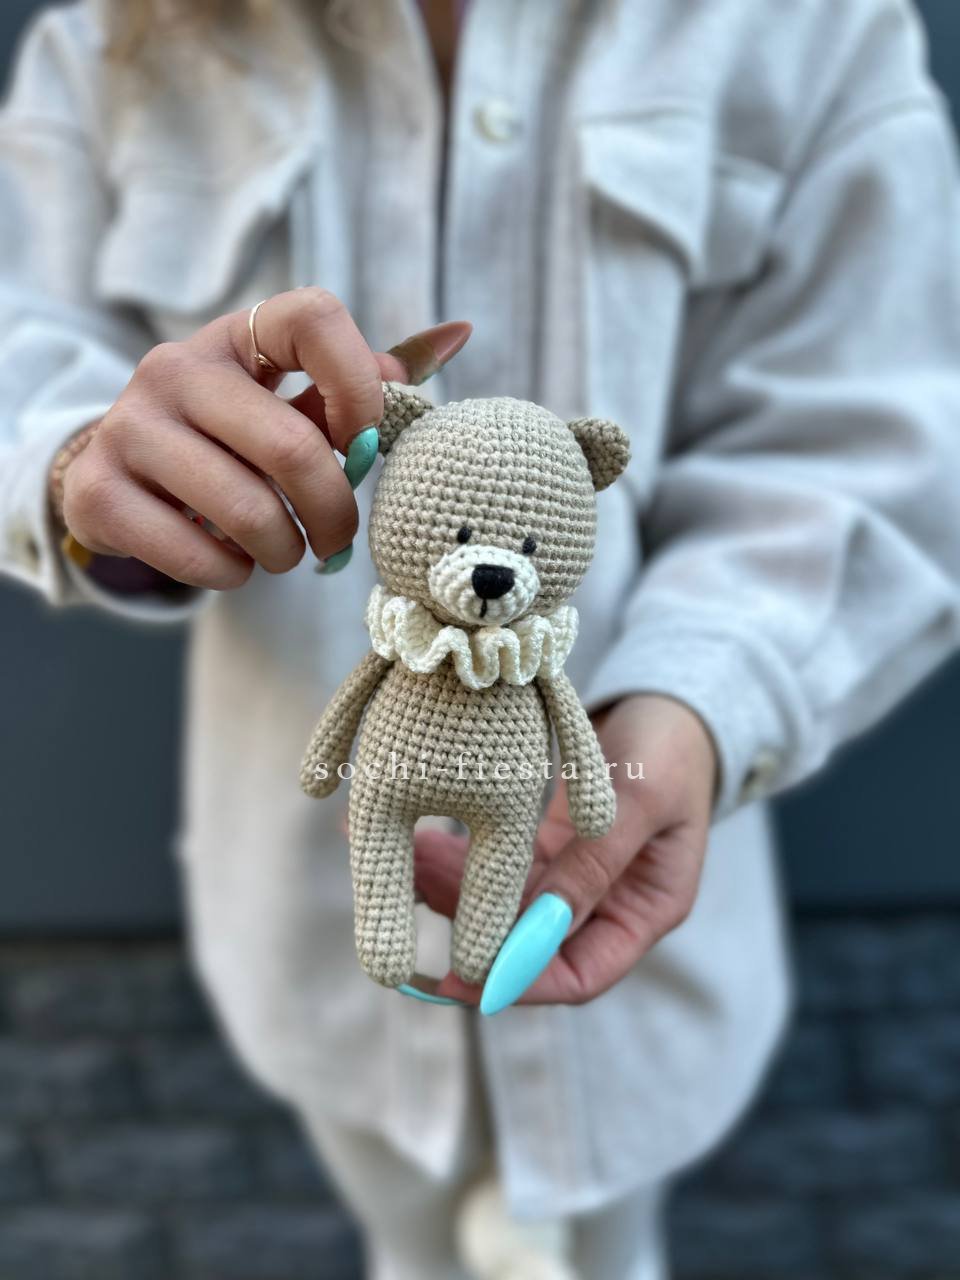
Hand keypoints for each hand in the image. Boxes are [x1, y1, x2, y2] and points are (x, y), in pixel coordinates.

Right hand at [59, 289, 470, 586]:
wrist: (116, 472)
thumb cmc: (231, 439)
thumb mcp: (290, 400)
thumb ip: (364, 382)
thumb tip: (459, 336)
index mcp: (237, 337)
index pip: (315, 317)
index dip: (361, 385)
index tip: (363, 443)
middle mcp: (175, 368)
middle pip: (293, 446)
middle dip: (335, 513)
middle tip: (338, 540)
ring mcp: (128, 428)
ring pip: (248, 511)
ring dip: (285, 553)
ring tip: (284, 553)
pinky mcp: (98, 493)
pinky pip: (198, 556)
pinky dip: (231, 576)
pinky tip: (232, 563)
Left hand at [416, 692, 718, 1006]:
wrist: (667, 699)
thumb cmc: (671, 746)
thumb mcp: (642, 796)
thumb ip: (597, 861)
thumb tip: (544, 925)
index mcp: (647, 911)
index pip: (580, 976)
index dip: (522, 983)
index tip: (463, 977)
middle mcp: (609, 907)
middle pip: (533, 947)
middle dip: (473, 931)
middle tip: (415, 901)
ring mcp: (576, 879)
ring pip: (506, 908)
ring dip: (457, 892)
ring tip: (410, 863)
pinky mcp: (549, 848)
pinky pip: (499, 868)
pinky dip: (463, 861)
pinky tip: (425, 844)